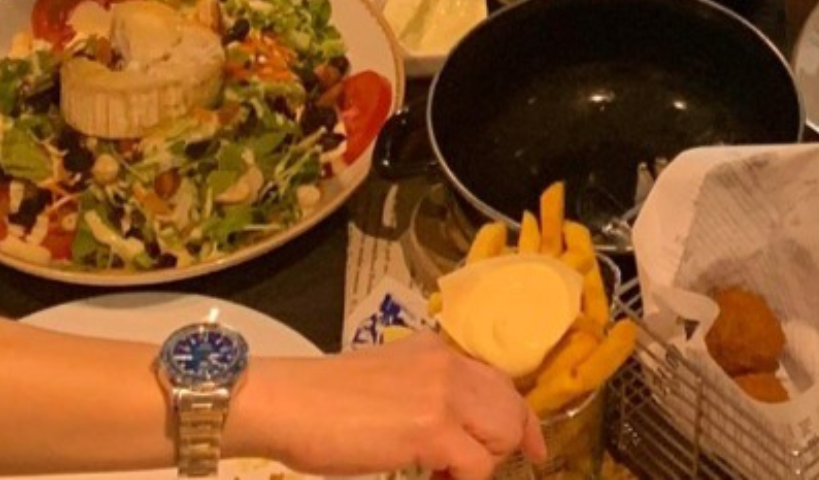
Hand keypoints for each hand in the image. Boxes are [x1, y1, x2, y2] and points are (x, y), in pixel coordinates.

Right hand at [235, 336, 545, 479]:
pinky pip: (477, 466)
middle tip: (476, 473)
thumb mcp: (387, 380)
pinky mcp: (434, 428)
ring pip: (503, 434)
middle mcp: (448, 363)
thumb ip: (425, 392)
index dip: (519, 419)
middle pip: (511, 408)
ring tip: (446, 474)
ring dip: (483, 464)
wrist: (288, 402)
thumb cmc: (320, 402)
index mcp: (436, 350)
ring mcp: (444, 393)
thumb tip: (450, 433)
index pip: (499, 381)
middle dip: (507, 446)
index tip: (531, 446)